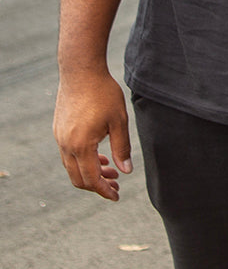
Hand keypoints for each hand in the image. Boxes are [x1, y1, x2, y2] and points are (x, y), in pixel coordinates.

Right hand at [53, 71, 132, 200]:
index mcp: (81, 145)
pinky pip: (68, 154)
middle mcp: (66, 145)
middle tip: (116, 185)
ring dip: (90, 172)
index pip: (91, 179)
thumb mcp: (119, 121)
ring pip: (72, 167)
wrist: (81, 72)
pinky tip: (99, 155)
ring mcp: (59, 138)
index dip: (104, 191)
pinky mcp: (59, 130)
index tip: (116, 196)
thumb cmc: (103, 93)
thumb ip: (122, 147)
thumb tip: (126, 171)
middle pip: (78, 178)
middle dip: (97, 186)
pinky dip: (83, 160)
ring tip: (110, 171)